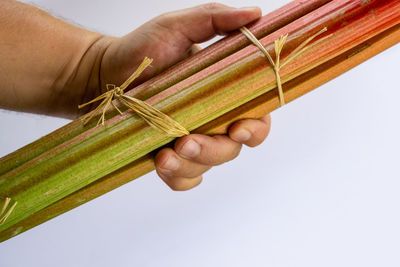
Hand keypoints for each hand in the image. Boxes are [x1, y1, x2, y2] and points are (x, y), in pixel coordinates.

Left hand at [95, 3, 269, 189]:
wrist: (106, 74)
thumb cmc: (144, 49)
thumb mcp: (178, 26)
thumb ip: (215, 19)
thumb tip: (254, 14)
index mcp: (224, 93)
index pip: (257, 117)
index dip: (256, 128)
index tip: (239, 128)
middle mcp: (213, 120)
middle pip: (233, 148)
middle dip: (214, 151)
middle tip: (186, 143)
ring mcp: (192, 141)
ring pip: (208, 166)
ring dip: (190, 165)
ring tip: (164, 155)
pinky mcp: (171, 157)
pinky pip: (185, 179)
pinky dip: (178, 177)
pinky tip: (160, 163)